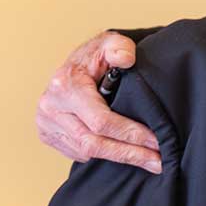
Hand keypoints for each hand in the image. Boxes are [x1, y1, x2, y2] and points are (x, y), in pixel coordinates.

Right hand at [35, 31, 160, 172]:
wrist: (72, 66)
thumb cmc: (94, 57)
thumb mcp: (108, 43)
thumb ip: (119, 47)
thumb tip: (127, 58)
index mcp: (65, 86)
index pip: (101, 120)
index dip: (131, 133)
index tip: (156, 141)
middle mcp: (51, 108)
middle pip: (94, 143)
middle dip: (129, 154)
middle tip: (159, 162)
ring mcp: (47, 124)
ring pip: (86, 152)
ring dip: (120, 158)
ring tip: (149, 161)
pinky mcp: (48, 135)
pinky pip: (78, 154)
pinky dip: (103, 156)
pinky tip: (125, 155)